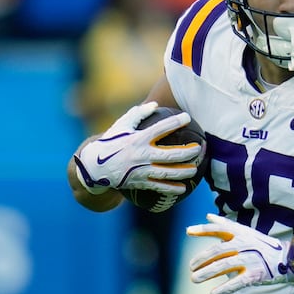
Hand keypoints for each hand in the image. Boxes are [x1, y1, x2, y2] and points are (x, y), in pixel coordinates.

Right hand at [72, 101, 200, 196]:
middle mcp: (140, 155)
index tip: (187, 117)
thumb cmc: (111, 142)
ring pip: (166, 172)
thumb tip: (155, 104)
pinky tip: (183, 188)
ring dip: (183, 171)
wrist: (95, 166)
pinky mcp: (139, 182)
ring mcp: (140, 170)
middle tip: (198, 148)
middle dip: (187, 152)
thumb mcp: (121, 125)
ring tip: (194, 169)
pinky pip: (158, 186)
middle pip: (169, 154)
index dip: (175, 122)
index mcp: (137, 138)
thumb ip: (138, 114)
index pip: (160, 128)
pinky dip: (171, 188)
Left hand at [187, 214, 293, 293]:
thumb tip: (207, 216)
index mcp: (240, 234)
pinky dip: (224, 289)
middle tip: (190, 267)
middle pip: (217, 251)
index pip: (219, 229)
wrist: (286, 259)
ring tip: (194, 279)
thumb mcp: (245, 232)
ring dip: (206, 273)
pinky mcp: (255, 275)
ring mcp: (250, 260)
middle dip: (201, 259)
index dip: (203, 229)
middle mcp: (244, 245)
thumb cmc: (262, 245)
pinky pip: (237, 283)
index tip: (188, 231)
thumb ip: (226, 225)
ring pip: (223, 266)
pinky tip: (213, 293)